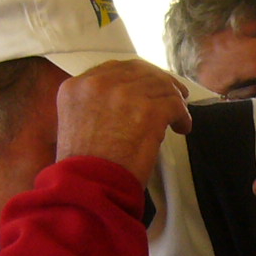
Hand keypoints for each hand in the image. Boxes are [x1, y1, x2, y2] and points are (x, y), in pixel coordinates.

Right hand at [55, 59, 192, 183]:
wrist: (88, 187)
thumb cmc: (81, 168)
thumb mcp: (73, 124)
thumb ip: (93, 105)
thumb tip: (124, 100)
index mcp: (76, 87)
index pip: (113, 69)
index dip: (135, 76)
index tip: (146, 86)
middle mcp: (98, 84)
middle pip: (139, 71)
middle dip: (158, 81)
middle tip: (173, 93)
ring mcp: (124, 94)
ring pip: (160, 85)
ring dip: (173, 100)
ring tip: (178, 116)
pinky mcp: (148, 110)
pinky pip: (174, 104)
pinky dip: (182, 116)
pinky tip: (182, 128)